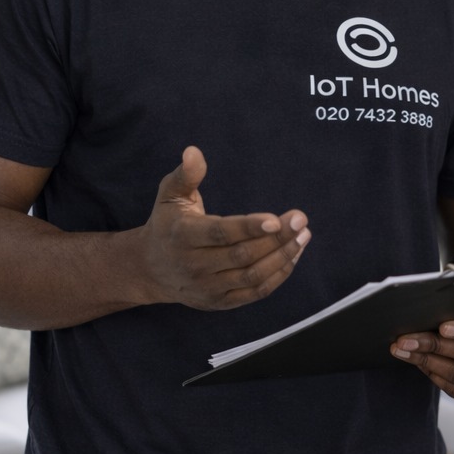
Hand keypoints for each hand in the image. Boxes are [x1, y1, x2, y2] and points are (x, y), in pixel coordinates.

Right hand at [139, 145, 309, 309]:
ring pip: (252, 276)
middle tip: (300, 219)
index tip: (275, 219)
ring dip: (282, 256)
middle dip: (276, 239)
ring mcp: (208, 287)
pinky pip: (255, 292)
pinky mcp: (220, 302)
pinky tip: (293, 254)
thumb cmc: (168, 224)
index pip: (220, 233)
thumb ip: (186, 174)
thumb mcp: (170, 196)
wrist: (150, 270)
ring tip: (303, 235)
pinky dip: (278, 275)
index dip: (249, 227)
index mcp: (182, 236)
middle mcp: (194, 265)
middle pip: (242, 255)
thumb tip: (194, 151)